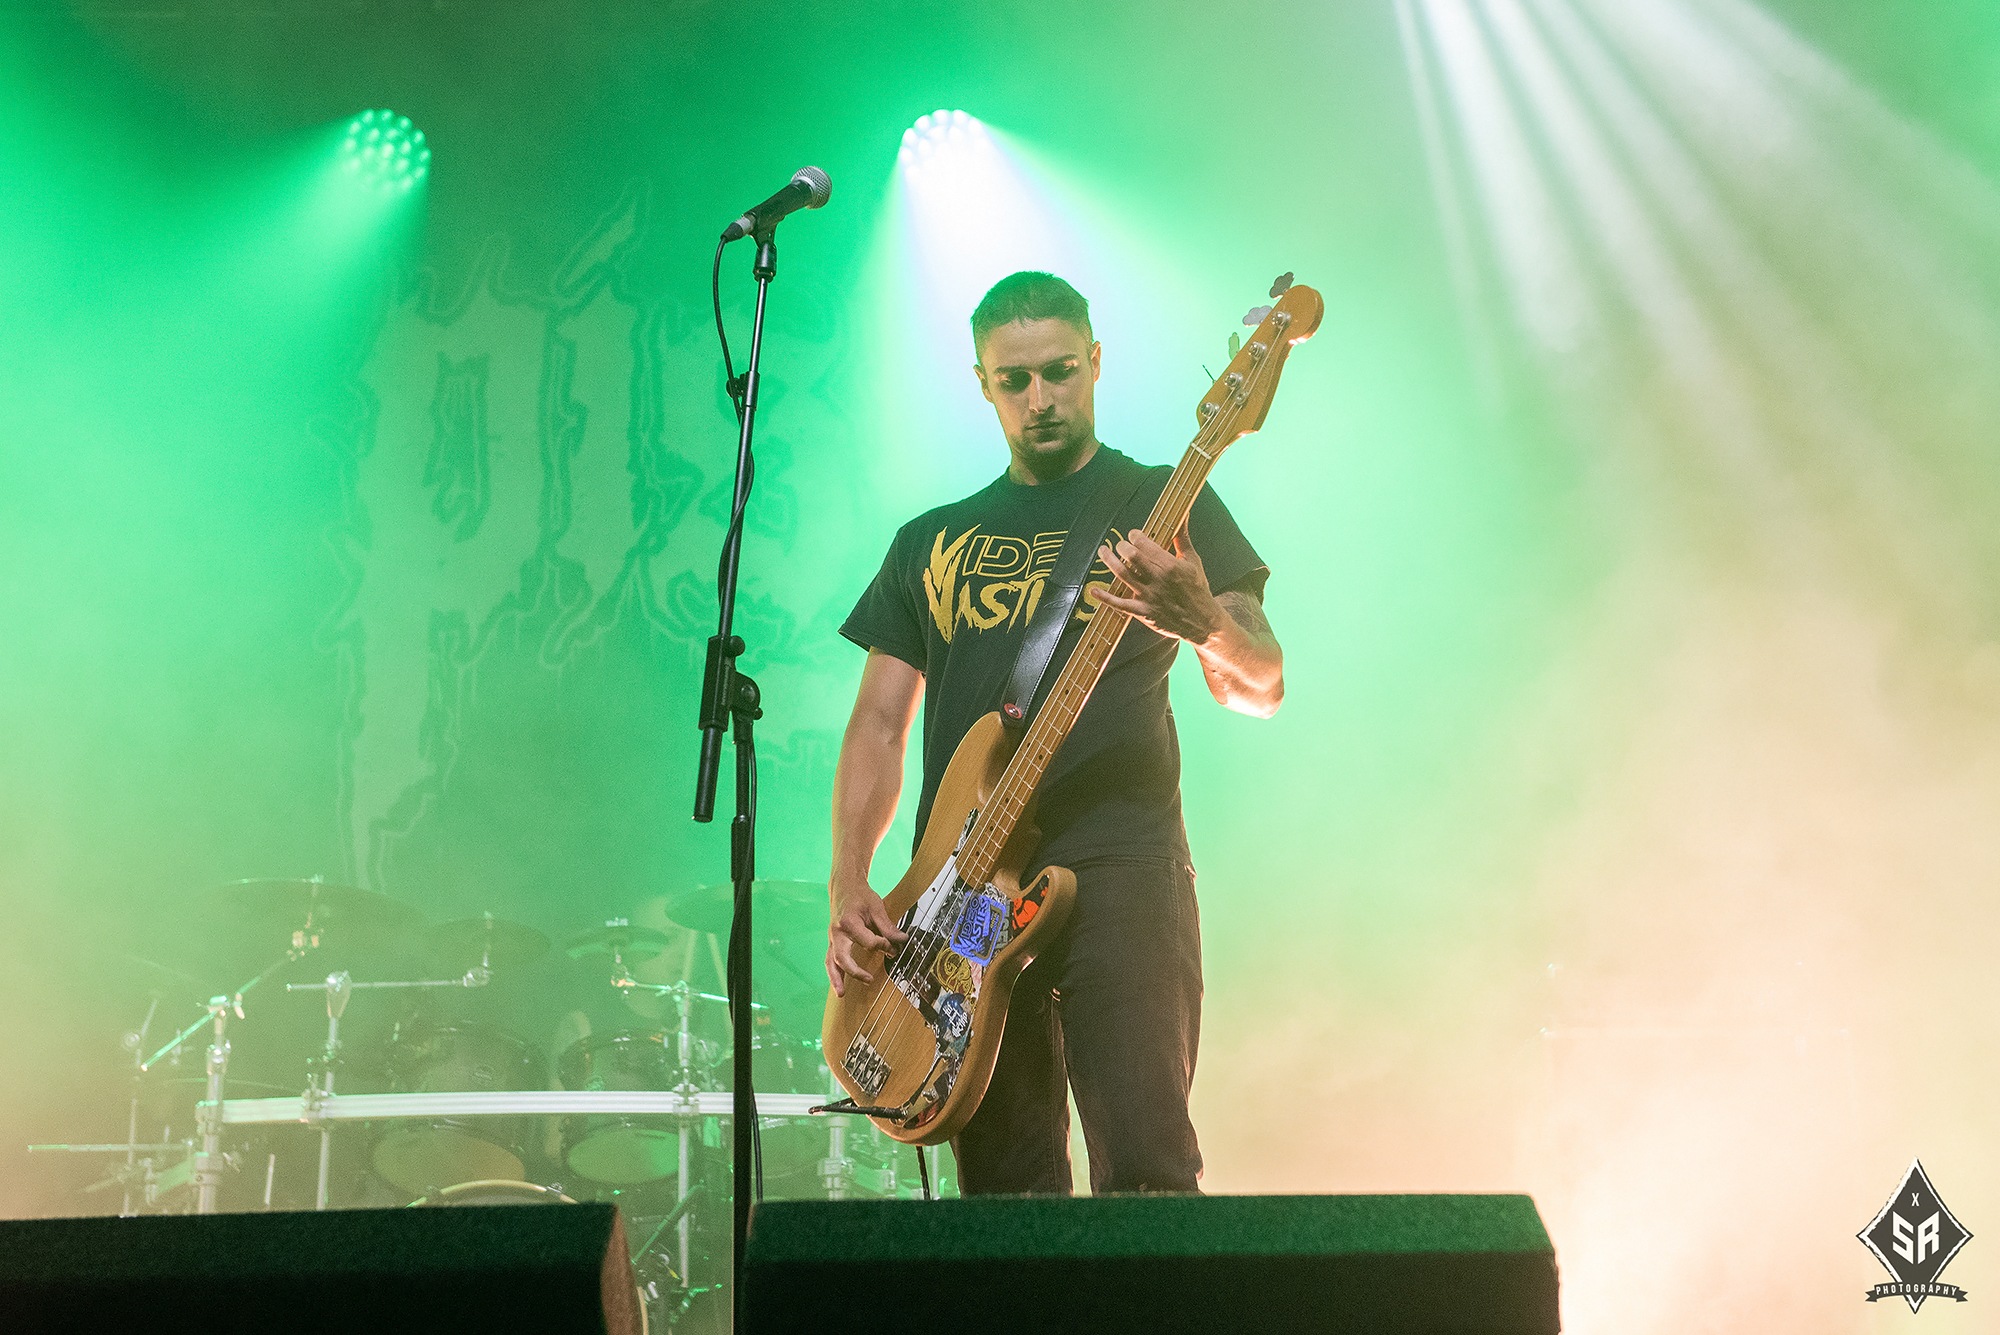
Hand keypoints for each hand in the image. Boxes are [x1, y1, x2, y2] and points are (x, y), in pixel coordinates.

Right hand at [826, 878, 908, 996]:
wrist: (844, 886)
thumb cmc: (861, 896)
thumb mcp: (876, 907)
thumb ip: (887, 927)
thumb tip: (902, 941)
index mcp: (849, 922)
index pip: (868, 942)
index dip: (883, 945)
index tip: (894, 945)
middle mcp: (837, 932)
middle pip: (842, 956)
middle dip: (854, 971)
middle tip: (869, 979)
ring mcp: (832, 938)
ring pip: (831, 962)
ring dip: (836, 978)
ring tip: (842, 994)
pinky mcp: (833, 942)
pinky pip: (830, 960)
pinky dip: (834, 974)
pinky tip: (839, 986)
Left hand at [1094, 516, 1224, 644]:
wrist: (1202, 622)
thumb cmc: (1197, 589)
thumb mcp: (1192, 561)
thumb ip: (1182, 538)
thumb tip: (1182, 515)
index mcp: (1171, 565)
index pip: (1145, 544)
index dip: (1135, 536)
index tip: (1133, 535)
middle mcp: (1158, 579)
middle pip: (1132, 556)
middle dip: (1122, 546)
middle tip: (1120, 545)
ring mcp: (1149, 596)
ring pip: (1123, 575)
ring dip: (1109, 561)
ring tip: (1103, 551)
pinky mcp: (1143, 612)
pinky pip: (1120, 604)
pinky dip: (1105, 598)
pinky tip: (1093, 590)